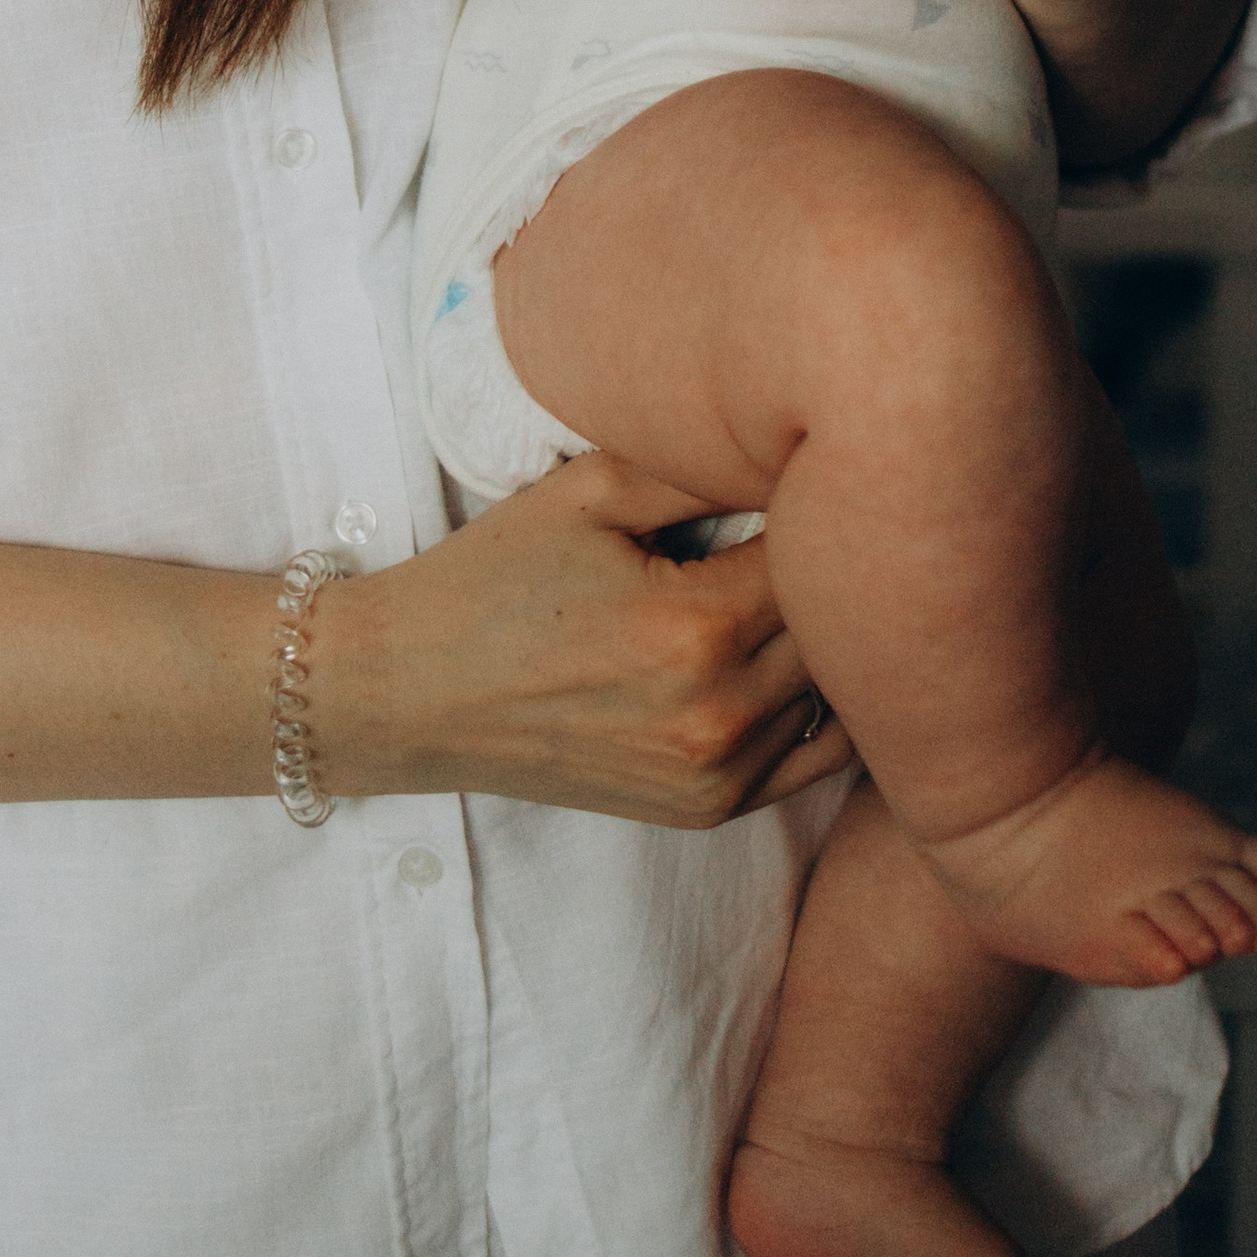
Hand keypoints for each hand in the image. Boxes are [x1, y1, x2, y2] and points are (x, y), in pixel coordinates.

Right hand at [309, 452, 849, 824]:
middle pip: (839, 628)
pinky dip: (824, 705)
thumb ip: (702, 467)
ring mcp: (718, 775)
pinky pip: (817, 757)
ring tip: (810, 582)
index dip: (821, 507)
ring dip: (832, 636)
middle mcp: (719, 712)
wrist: (416, 694)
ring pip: (837, 691)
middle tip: (823, 518)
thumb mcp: (590, 490)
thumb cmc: (497, 578)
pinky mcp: (710, 810)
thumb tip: (796, 445)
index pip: (817, 555)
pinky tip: (801, 655)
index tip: (812, 472)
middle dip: (835, 569)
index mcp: (694, 625)